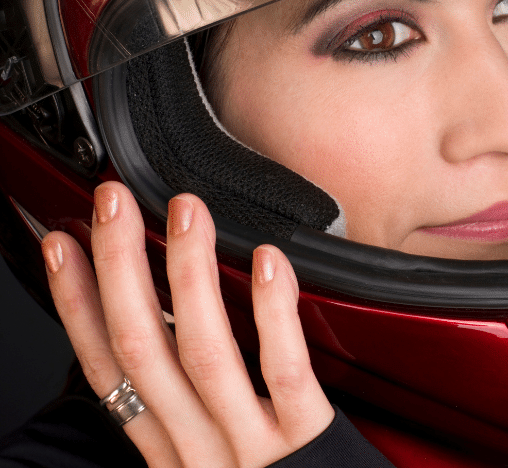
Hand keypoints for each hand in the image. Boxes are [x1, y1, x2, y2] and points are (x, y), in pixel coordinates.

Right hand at [41, 181, 333, 467]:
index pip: (107, 369)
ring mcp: (250, 447)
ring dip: (187, 275)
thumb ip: (179, 409)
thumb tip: (158, 329)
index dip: (77, 304)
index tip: (63, 246)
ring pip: (204, 352)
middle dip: (120, 267)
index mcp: (166, 452)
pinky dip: (273, 313)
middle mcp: (196, 450)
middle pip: (143, 349)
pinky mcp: (308, 442)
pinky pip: (285, 373)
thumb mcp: (201, 460)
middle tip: (114, 200)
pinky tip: (267, 260)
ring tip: (185, 212)